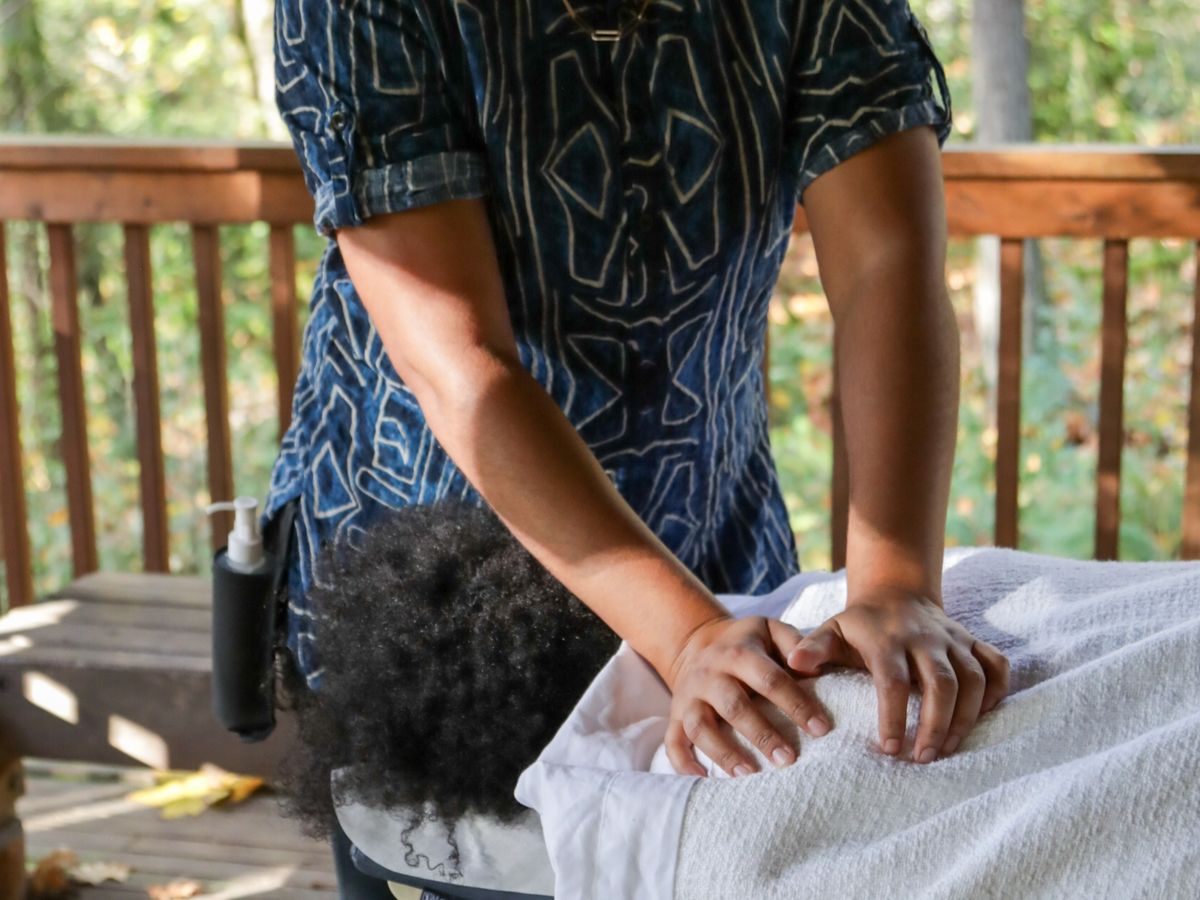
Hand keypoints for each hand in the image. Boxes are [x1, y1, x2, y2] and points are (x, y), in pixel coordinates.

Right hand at [663, 615, 832, 776]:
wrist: (697, 642)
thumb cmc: (746, 643)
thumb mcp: (769, 629)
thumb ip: (795, 642)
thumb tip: (815, 669)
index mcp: (737, 653)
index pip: (769, 679)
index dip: (796, 703)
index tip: (821, 729)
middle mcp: (709, 674)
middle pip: (734, 705)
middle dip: (761, 734)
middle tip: (788, 760)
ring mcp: (689, 696)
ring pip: (700, 726)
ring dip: (723, 752)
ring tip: (749, 775)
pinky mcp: (675, 715)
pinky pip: (672, 741)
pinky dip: (683, 762)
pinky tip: (703, 778)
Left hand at [786, 586, 1009, 762]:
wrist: (896, 592)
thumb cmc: (860, 624)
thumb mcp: (831, 630)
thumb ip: (812, 648)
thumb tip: (793, 664)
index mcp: (888, 639)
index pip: (894, 681)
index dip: (893, 716)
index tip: (888, 749)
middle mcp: (926, 638)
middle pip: (941, 684)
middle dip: (935, 725)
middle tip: (923, 759)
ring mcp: (954, 640)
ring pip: (973, 680)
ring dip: (965, 718)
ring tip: (947, 750)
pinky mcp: (973, 642)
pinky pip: (997, 667)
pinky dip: (997, 693)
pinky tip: (982, 718)